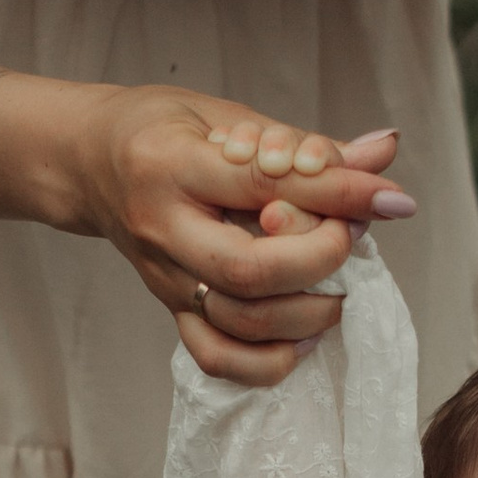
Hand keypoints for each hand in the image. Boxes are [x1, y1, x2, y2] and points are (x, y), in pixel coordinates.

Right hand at [67, 98, 414, 387]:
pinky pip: (217, 358)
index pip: (263, 186)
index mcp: (171, 165)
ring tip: (336, 288)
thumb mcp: (230, 116)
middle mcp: (162, 230)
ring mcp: (164, 278)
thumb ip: (307, 145)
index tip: (389, 199)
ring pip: (240, 322)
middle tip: (347, 238)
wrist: (88, 162)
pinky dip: (270, 361)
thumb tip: (384, 153)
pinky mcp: (171, 308)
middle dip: (319, 260)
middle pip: (249, 271)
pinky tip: (303, 335)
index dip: (336, 194)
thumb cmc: (164, 131)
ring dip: (306, 313)